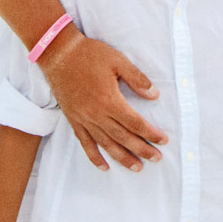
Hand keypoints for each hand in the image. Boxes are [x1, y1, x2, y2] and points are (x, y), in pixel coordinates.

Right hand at [40, 32, 165, 170]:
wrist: (59, 54)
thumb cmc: (90, 54)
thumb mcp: (118, 60)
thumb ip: (137, 79)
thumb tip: (155, 95)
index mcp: (110, 99)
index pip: (135, 123)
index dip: (151, 133)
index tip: (163, 140)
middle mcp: (97, 114)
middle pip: (123, 137)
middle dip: (142, 149)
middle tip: (157, 158)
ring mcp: (84, 119)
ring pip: (106, 144)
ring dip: (123, 158)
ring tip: (137, 167)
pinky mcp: (73, 120)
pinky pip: (85, 143)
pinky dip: (95, 157)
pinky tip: (104, 167)